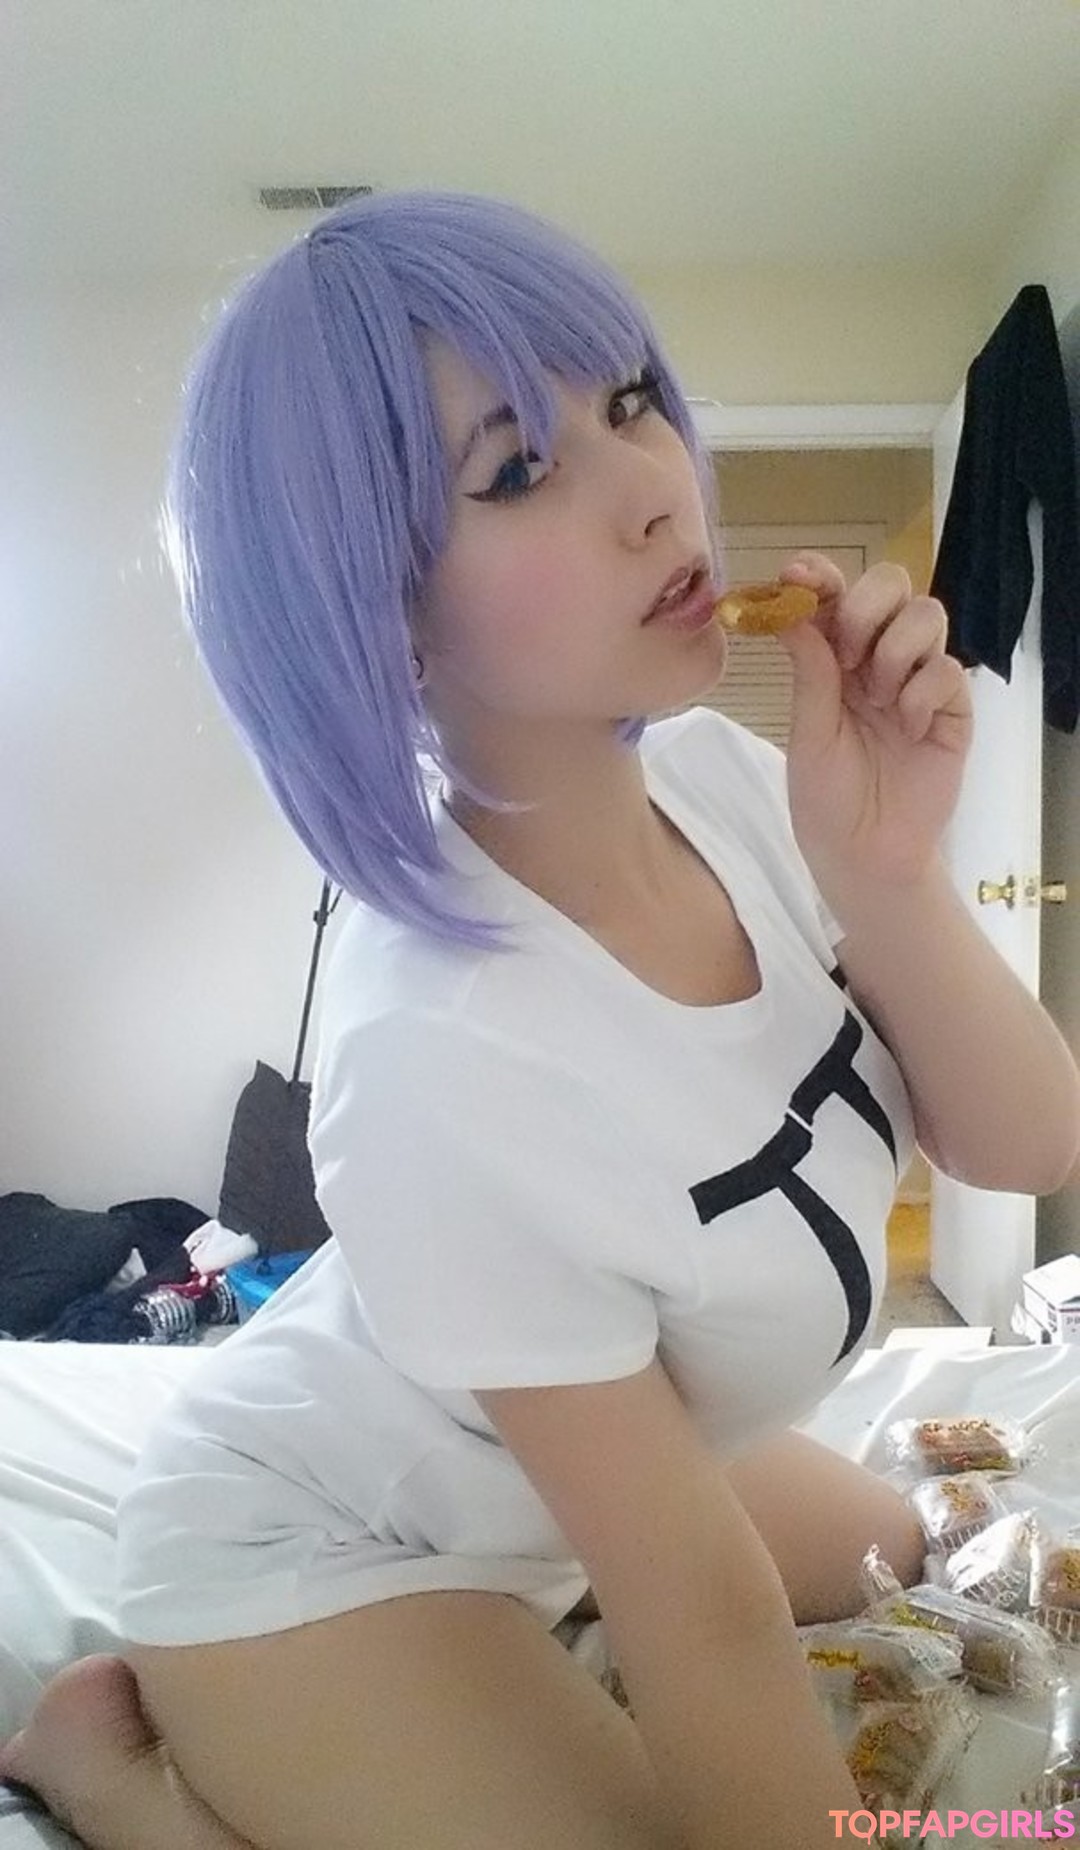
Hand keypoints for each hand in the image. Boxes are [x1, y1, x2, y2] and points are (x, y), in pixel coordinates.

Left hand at [775, 553, 972, 901]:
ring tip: (877, 700)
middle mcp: (879, 658)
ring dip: (894, 650)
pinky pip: (946, 670)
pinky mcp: (952, 709)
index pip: (837, 594)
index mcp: (835, 658)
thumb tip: (790, 606)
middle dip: (866, 607)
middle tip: (849, 654)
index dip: (821, 575)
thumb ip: (809, 667)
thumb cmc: (825, 796)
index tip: (797, 575)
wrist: (861, 853)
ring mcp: (919, 680)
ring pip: (927, 614)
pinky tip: (905, 730)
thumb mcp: (806, 729)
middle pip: (892, 585)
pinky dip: (920, 694)